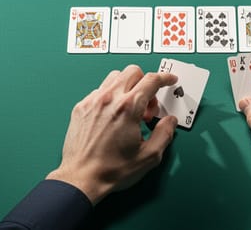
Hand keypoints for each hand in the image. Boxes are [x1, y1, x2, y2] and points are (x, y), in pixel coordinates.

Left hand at [46, 65, 178, 204]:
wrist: (80, 179)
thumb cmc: (111, 170)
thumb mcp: (148, 157)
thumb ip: (164, 134)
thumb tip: (170, 122)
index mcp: (128, 108)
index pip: (151, 80)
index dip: (165, 78)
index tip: (170, 80)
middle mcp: (110, 99)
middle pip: (133, 72)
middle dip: (146, 83)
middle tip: (148, 107)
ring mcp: (93, 101)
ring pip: (115, 77)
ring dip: (128, 87)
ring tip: (130, 110)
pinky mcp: (81, 107)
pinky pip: (99, 90)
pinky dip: (111, 96)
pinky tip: (113, 115)